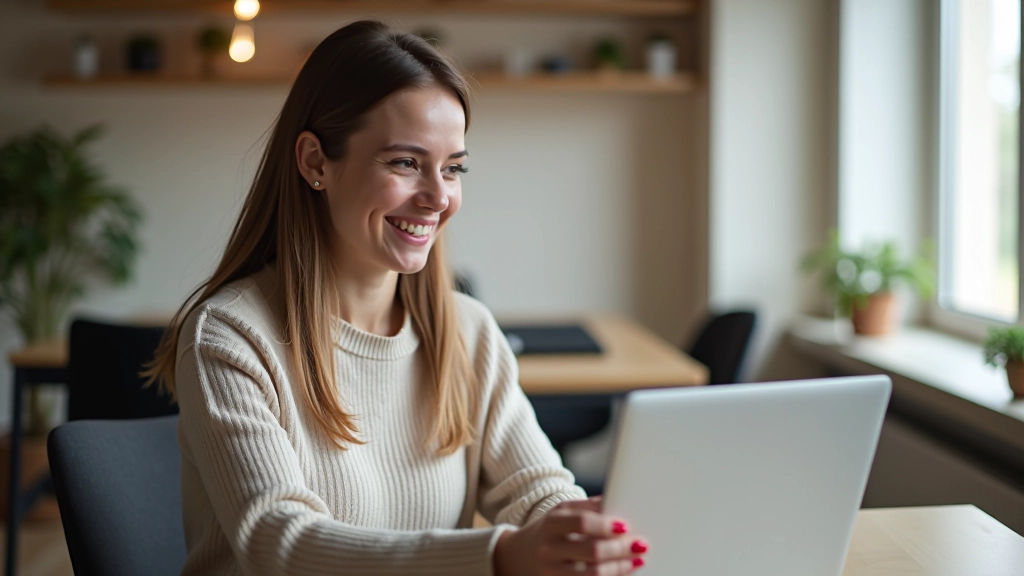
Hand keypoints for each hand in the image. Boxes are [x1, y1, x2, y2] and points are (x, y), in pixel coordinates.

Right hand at [493, 496, 647, 575]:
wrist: (518, 556)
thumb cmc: (550, 530)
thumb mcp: (563, 512)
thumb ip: (589, 507)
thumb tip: (621, 498)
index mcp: (552, 523)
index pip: (582, 523)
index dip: (607, 525)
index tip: (627, 526)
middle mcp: (549, 549)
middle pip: (591, 551)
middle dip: (620, 548)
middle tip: (640, 545)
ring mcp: (551, 571)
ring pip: (591, 574)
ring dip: (619, 567)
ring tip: (636, 561)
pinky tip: (621, 572)